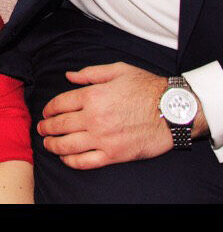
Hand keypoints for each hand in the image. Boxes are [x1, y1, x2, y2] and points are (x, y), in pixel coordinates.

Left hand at [37, 62, 172, 169]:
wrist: (170, 110)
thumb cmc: (146, 87)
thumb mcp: (119, 70)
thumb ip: (91, 73)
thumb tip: (69, 76)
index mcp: (94, 95)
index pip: (61, 103)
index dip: (50, 108)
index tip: (47, 111)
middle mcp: (94, 118)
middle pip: (60, 125)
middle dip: (47, 126)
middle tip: (42, 127)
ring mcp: (102, 138)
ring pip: (67, 146)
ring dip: (53, 145)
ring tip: (48, 143)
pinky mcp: (112, 155)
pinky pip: (84, 162)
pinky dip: (70, 161)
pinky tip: (66, 157)